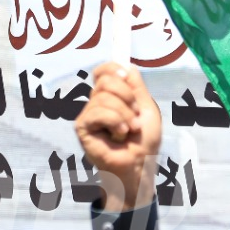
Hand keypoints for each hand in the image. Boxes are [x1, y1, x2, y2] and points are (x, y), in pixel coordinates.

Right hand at [72, 62, 161, 212]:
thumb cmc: (144, 141)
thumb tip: (126, 66)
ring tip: (129, 131)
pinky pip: (97, 112)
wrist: (140, 164)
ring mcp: (88, 115)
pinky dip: (115, 122)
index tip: (126, 77)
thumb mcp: (146, 107)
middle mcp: (97, 103)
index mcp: (111, 97)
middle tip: (135, 116)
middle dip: (126, 96)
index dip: (113, 69)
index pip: (103, 72)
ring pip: (104, 98)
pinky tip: (119, 135)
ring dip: (124, 115)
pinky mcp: (82, 128)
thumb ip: (136, 86)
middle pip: (105, 80)